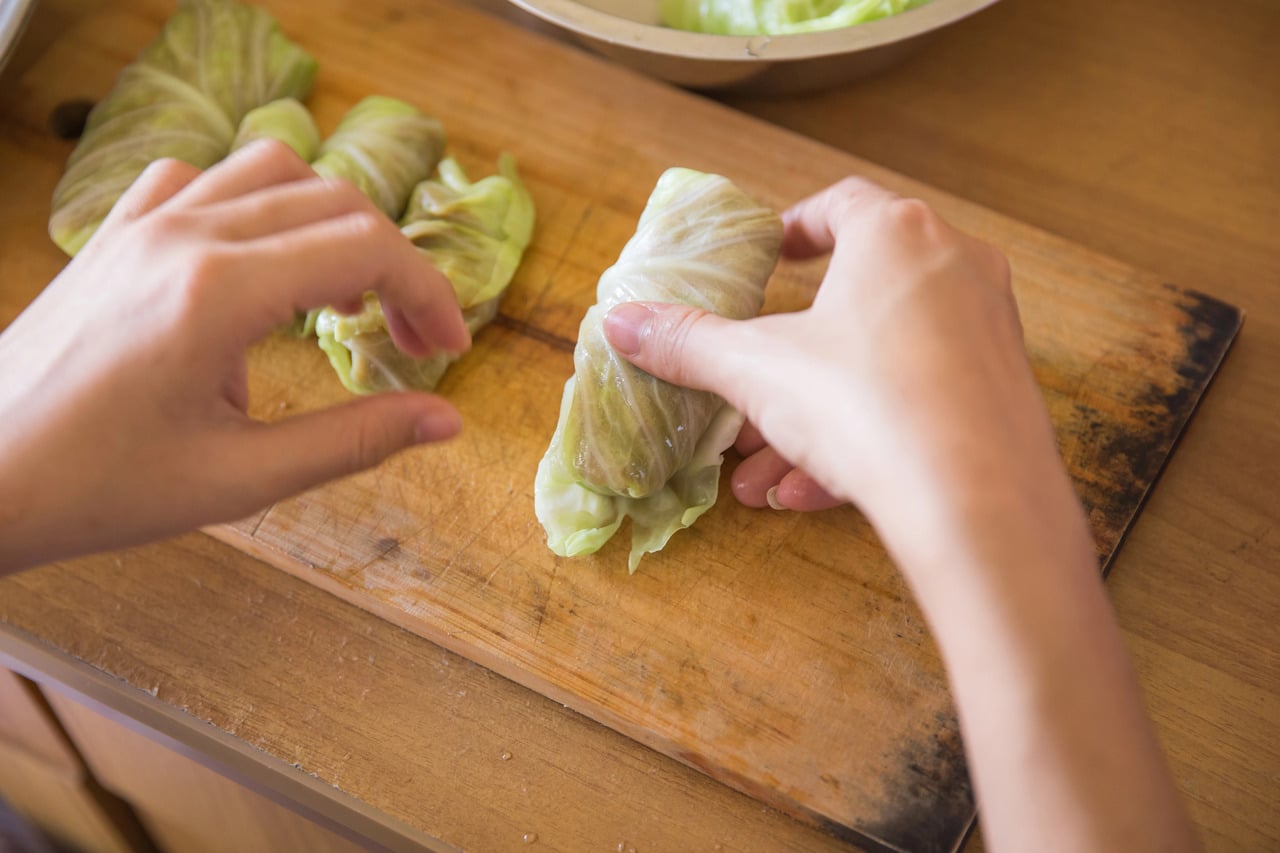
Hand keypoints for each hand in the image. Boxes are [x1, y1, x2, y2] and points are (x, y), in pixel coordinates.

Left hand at [0, 140, 468, 573]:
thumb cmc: (96, 489)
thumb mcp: (240, 480)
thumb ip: (355, 441)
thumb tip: (445, 421)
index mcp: (217, 292)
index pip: (364, 250)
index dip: (427, 292)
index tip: (448, 348)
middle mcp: (183, 235)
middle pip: (333, 203)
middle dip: (394, 268)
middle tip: (414, 342)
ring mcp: (142, 224)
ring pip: (272, 171)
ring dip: (330, 224)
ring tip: (344, 299)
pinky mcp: (115, 234)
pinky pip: (200, 179)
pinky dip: (252, 207)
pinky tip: (256, 267)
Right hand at [603, 176, 1055, 531]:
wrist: (976, 502)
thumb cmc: (863, 403)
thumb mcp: (756, 369)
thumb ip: (687, 341)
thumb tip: (621, 322)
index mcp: (896, 233)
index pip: (839, 205)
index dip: (792, 230)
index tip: (764, 259)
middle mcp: (955, 265)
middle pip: (852, 298)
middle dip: (784, 358)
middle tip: (743, 388)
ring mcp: (987, 329)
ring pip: (878, 364)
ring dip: (810, 414)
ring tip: (754, 472)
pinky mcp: (1001, 393)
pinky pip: (915, 402)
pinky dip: (860, 437)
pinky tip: (803, 492)